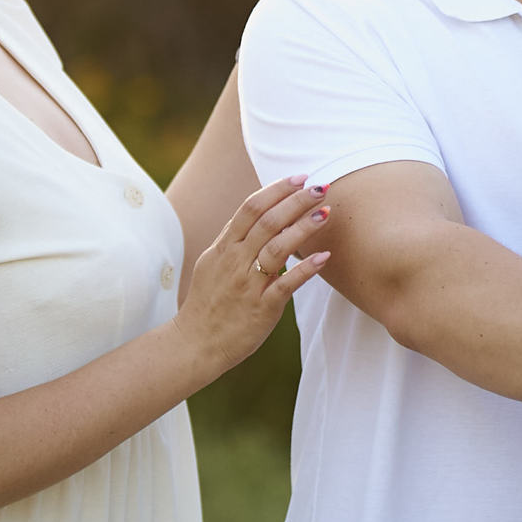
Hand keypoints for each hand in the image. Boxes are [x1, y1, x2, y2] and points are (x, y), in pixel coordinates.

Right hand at [170, 175, 333, 377]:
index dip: (276, 190)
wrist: (195, 343)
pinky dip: (305, 269)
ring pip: (277, 248)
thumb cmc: (208, 302)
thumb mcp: (213, 263)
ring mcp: (247, 284)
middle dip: (296, 201)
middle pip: (267, 222)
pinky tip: (324, 256)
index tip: (300, 178)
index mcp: (223, 248)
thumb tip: (257, 213)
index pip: (250, 208)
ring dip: (303, 227)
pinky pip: (286, 284)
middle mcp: (234, 261)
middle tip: (321, 186)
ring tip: (326, 213)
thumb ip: (234, 239)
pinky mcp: (261, 308)